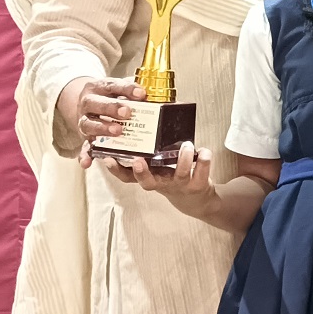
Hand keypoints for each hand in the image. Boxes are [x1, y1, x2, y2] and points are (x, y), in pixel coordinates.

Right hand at [64, 76, 145, 148]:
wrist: (88, 104)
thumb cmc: (110, 97)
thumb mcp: (119, 90)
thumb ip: (133, 93)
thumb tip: (153, 97)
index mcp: (98, 87)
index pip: (111, 85)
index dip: (126, 89)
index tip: (141, 94)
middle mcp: (88, 103)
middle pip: (96, 103)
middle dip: (111, 108)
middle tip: (127, 113)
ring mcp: (84, 120)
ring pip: (88, 124)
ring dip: (102, 128)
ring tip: (118, 131)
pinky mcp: (85, 137)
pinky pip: (83, 147)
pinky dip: (84, 155)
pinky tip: (87, 163)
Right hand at [95, 141, 216, 216]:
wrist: (196, 200)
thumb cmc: (172, 176)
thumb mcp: (158, 166)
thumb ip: (150, 149)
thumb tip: (144, 113)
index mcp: (149, 176)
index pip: (127, 177)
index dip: (116, 170)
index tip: (107, 159)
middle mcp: (162, 183)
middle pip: (147, 182)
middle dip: (141, 172)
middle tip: (137, 160)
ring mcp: (179, 185)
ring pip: (180, 174)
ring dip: (183, 159)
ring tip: (186, 145)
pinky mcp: (197, 185)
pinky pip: (202, 172)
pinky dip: (205, 160)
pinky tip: (204, 150)